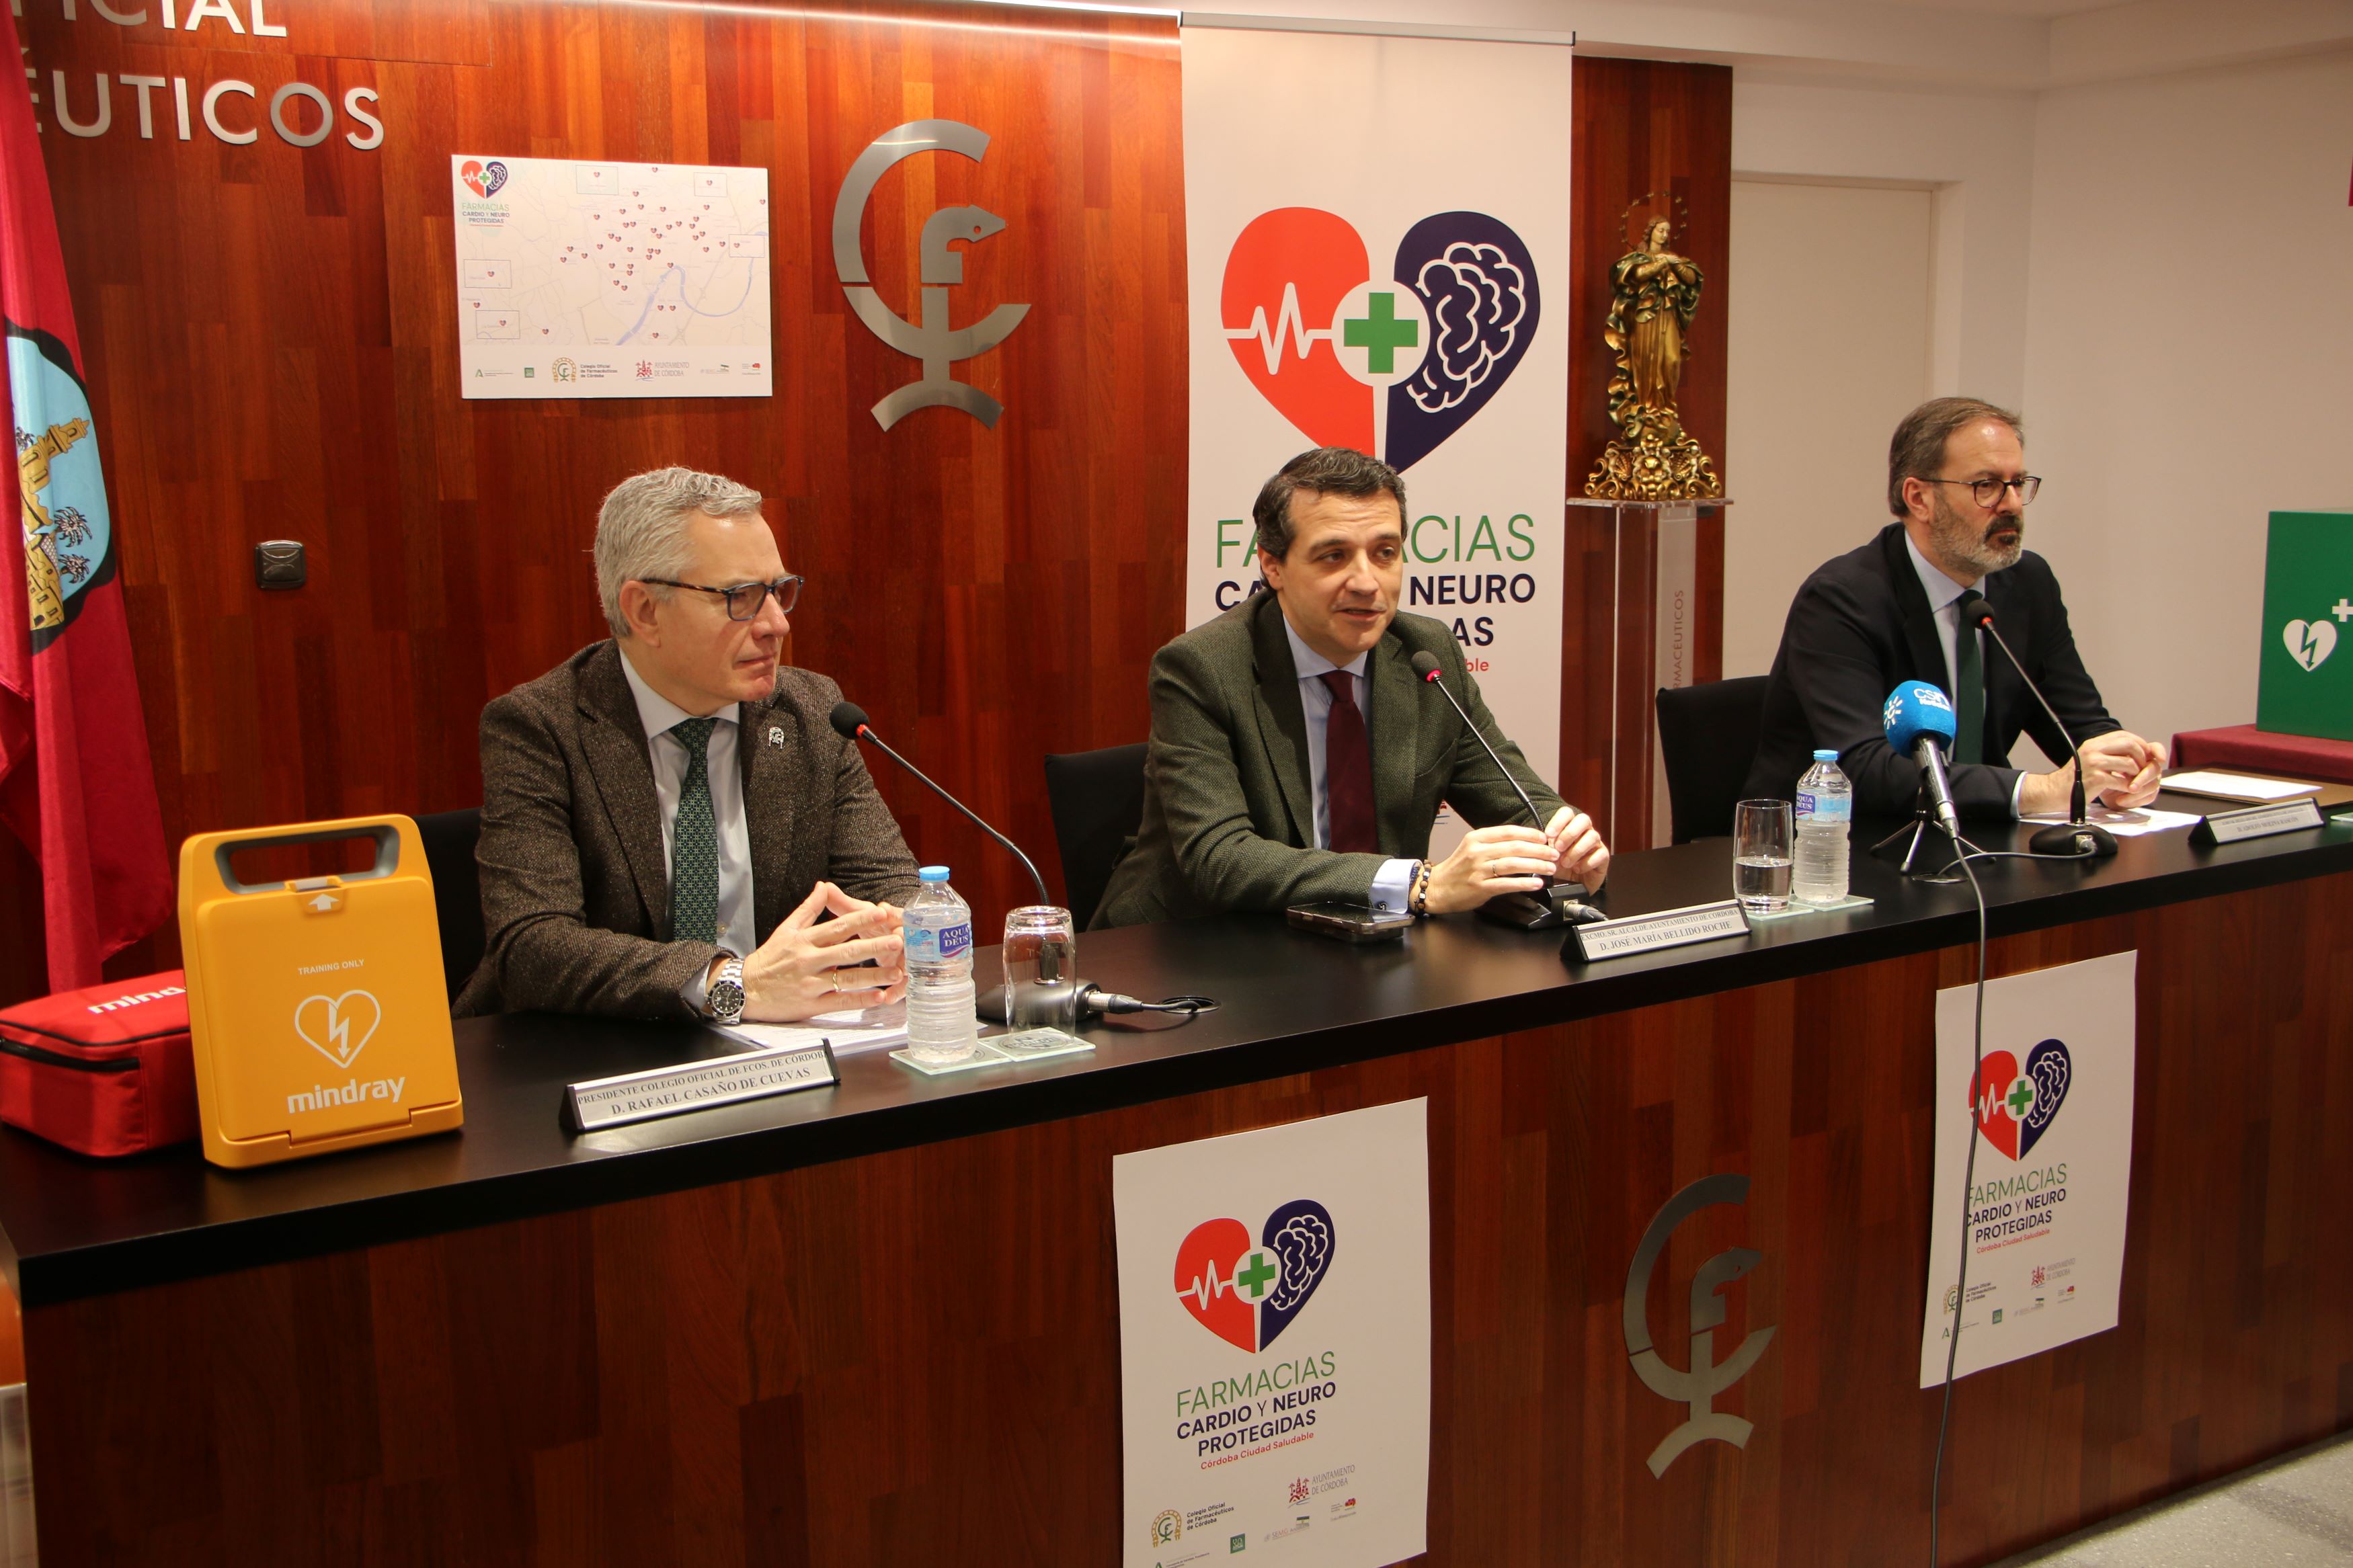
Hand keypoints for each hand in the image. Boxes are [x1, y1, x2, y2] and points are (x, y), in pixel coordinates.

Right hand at [735, 882, 907, 1022]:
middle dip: (874, 947)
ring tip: (897, 973)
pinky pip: (840, 1002)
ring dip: (874, 976)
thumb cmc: (768, 959)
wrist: (745, 989)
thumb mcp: (786, 929)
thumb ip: (808, 908)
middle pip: (847, 952)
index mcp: (805, 940)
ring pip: (847, 979)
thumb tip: (824, 886)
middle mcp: (809, 960)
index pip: (837, 927)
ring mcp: (811, 984)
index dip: (860, 920)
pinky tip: (879, 997)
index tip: (881, 914)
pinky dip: (860, 1000)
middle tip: (897, 941)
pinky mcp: (812, 1004)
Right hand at [1423, 823, 1560, 914]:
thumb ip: (1494, 845)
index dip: (1530, 834)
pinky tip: (1536, 883)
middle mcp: (1477, 852)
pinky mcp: (1480, 887)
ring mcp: (1478, 870)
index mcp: (1476, 838)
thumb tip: (1524, 843)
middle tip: (1553, 854)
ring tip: (1549, 868)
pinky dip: (1525, 883)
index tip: (1545, 838)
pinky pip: (1507, 883)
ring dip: (1536, 865)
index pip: (1508, 832)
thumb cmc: (1457, 870)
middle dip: (1539, 850)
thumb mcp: (1472, 848)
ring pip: (1513, 864)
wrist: (1436, 888)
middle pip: (1514, 847)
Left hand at [1540, 806, 1610, 890]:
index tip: (1548, 835)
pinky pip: (1600, 854)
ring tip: (1565, 863)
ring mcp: (1596, 843)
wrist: (1573, 884)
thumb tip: (1540, 845)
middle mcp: (1585, 831)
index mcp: (1570, 825)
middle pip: (1584, 819)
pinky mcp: (1603, 856)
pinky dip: (1587, 863)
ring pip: (1592, 836)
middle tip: (1558, 848)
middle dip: (1569, 833)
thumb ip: (1545, 848)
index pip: (1567, 813)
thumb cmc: (1560, 865)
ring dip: (1576, 850)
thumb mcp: (1549, 856)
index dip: (1558, 821)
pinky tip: (1577, 869)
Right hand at [2019, 731, 2167, 815]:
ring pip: (2129, 763)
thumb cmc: (2074, 779)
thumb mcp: (2090, 759)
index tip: (2145, 755)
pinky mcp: (2096, 779)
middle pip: (2130, 745)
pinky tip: (2126, 790)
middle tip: (2142, 769)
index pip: (2124, 735)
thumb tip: (2133, 752)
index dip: (2140, 744)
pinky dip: (2129, 787)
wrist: (2054, 792)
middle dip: (2142, 757)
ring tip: (2135, 781)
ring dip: (2137, 774)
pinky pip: (2123, 781)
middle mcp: (2094, 749)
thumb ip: (2108, 753)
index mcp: (2094, 743)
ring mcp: (2094, 763)